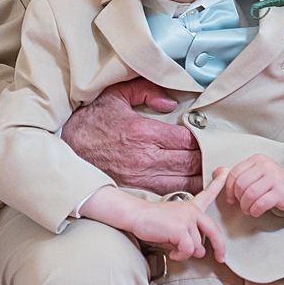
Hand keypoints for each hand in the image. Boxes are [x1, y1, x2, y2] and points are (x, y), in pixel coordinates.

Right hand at [61, 78, 201, 194]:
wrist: (67, 146)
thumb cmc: (92, 120)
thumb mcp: (116, 95)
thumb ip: (146, 91)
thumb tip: (170, 103)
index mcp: (143, 132)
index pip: (185, 139)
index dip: (200, 139)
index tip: (206, 137)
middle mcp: (145, 157)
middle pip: (189, 161)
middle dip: (204, 159)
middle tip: (215, 155)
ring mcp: (140, 176)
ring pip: (182, 181)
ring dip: (198, 177)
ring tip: (210, 173)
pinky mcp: (135, 188)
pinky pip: (167, 192)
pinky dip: (183, 190)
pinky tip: (192, 186)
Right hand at [114, 171, 230, 262]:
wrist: (136, 215)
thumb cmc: (152, 221)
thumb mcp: (174, 225)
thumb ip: (190, 236)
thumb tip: (201, 252)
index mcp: (190, 206)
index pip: (209, 193)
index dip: (220, 183)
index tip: (227, 172)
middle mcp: (192, 211)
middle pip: (214, 231)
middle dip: (219, 247)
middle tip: (220, 257)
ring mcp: (187, 220)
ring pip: (197, 247)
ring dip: (185, 252)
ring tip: (173, 247)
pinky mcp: (181, 230)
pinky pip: (187, 251)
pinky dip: (180, 256)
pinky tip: (172, 253)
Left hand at [222, 155, 283, 218]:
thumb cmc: (275, 181)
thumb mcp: (256, 173)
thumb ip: (238, 173)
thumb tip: (217, 171)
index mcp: (257, 160)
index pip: (234, 173)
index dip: (229, 188)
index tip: (231, 198)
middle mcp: (265, 166)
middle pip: (240, 184)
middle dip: (238, 198)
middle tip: (241, 204)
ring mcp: (274, 178)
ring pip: (249, 194)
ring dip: (245, 206)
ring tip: (248, 209)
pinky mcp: (280, 192)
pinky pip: (261, 203)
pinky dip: (255, 210)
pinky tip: (256, 211)